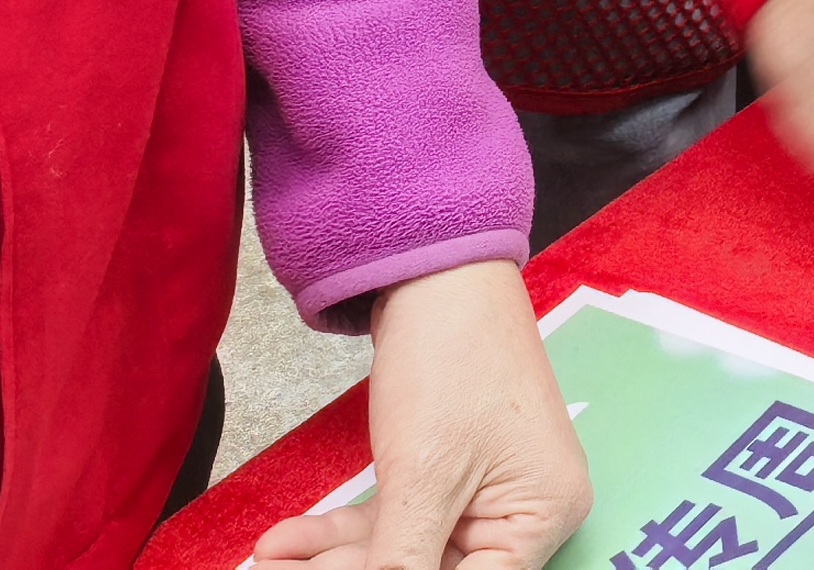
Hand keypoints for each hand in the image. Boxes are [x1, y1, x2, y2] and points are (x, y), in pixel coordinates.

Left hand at [250, 262, 586, 569]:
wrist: (433, 274)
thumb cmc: (451, 361)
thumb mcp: (423, 477)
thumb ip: (402, 564)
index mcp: (544, 514)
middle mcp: (521, 511)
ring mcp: (481, 493)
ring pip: (399, 552)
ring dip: (330, 561)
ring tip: (269, 560)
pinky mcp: (443, 476)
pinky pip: (390, 523)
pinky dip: (339, 533)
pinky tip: (285, 541)